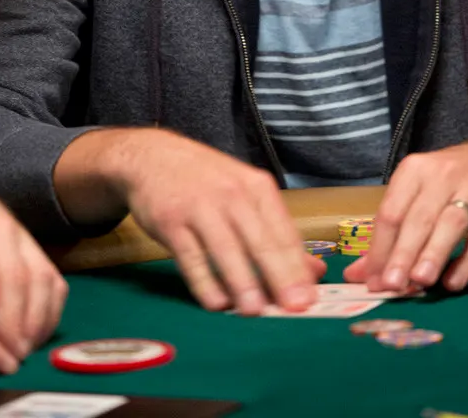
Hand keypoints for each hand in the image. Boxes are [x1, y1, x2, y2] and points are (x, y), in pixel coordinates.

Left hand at [0, 168, 67, 351]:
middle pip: (13, 278)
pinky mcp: (37, 245)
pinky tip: (36, 336)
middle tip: (7, 358)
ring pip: (41, 277)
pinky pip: (54, 278)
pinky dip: (51, 310)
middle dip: (12, 324)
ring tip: (23, 351)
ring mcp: (22, 233)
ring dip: (37, 319)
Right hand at [104, 130, 323, 313]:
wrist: (153, 156)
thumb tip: (313, 273)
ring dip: (242, 281)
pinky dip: (204, 282)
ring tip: (256, 311)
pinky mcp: (171, 221)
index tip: (309, 298)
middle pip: (259, 240)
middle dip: (278, 276)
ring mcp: (200, 206)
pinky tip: (216, 304)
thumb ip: (276, 232)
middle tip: (294, 308)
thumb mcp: (245, 193)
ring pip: (226, 248)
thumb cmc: (207, 181)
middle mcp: (231, 194)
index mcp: (256, 187)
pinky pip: (191, 256)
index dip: (297, 267)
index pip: (283, 231)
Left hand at [344, 136, 467, 294]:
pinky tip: (453, 282)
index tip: (371, 281)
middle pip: (418, 219)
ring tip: (420, 281)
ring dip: (434, 253)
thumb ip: (392, 233)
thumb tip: (361, 274)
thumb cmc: (451, 181)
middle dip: (403, 254)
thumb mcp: (419, 194)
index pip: (391, 212)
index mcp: (414, 171)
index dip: (380, 248)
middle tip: (391, 286)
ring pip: (451, 224)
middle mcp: (442, 175)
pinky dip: (467, 262)